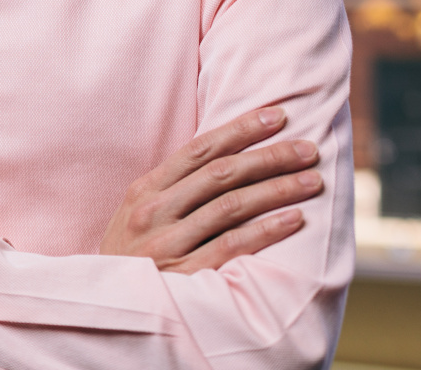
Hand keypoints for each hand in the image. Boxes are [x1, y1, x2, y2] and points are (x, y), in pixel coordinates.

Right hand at [100, 106, 321, 273]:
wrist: (108, 304)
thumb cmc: (133, 255)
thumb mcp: (138, 214)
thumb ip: (173, 189)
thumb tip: (225, 158)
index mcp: (145, 190)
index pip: (199, 149)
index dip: (240, 130)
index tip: (276, 116)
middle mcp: (155, 211)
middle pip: (221, 173)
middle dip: (270, 156)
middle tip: (308, 149)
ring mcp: (169, 242)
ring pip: (231, 205)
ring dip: (277, 189)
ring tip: (312, 180)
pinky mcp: (186, 273)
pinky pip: (233, 245)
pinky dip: (267, 229)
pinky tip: (295, 218)